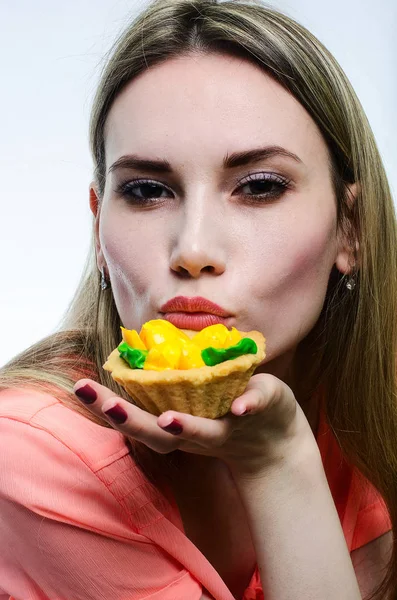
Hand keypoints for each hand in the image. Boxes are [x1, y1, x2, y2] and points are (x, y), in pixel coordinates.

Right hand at [73, 374, 313, 475]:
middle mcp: (194, 434)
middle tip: (96, 397)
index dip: (106, 406)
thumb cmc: (228, 410)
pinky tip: (238, 408)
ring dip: (184, 426)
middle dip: (124, 418)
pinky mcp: (257, 415)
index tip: (80, 387)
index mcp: (175, 424)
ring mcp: (226, 429)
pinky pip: (251, 411)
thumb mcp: (197, 397)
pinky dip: (246, 407)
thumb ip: (176, 378)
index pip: (136, 418)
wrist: (276, 443)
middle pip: (156, 433)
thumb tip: (149, 345)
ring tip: (166, 420)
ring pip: (202, 432)